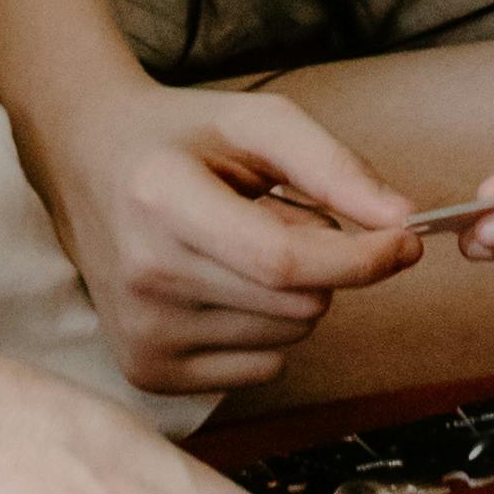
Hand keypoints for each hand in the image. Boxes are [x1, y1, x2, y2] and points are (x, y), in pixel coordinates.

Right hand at [43, 77, 426, 403]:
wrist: (86, 161)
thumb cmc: (181, 137)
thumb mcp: (256, 122)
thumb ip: (333, 167)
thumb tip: (403, 220)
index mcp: (164, 201)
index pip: (285, 261)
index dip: (361, 258)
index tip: (408, 240)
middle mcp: (146, 277)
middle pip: (297, 304)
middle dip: (323, 262)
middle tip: (283, 216)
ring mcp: (142, 334)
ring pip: (287, 337)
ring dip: (292, 294)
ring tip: (244, 245)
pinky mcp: (147, 371)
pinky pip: (261, 368)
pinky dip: (265, 328)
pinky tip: (222, 283)